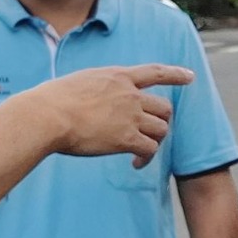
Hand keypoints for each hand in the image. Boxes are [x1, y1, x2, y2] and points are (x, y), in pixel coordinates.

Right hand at [24, 64, 193, 167]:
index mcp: (118, 77)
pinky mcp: (126, 138)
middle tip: (149, 135)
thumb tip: (93, 100)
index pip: (155, 72)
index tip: (190, 77)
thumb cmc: (52, 101)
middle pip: (164, 108)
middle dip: (161, 122)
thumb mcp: (80, 82)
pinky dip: (146, 159)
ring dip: (155, 142)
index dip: (175, 75)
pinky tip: (136, 165)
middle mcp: (130, 94)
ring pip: (161, 129)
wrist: (47, 116)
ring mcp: (130, 116)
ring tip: (140, 154)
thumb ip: (97, 88)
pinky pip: (150, 149)